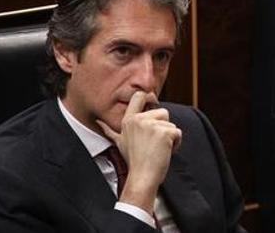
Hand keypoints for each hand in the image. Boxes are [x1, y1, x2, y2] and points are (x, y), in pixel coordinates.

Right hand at [97, 91, 181, 209]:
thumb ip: (109, 130)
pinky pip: (177, 133)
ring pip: (171, 123)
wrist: (142, 177)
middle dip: (163, 127)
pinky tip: (164, 152)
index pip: (139, 96)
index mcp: (128, 120)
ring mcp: (151, 125)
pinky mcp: (164, 132)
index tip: (152, 101)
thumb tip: (97, 122)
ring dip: (169, 137)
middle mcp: (138, 120)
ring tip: (156, 148)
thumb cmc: (134, 161)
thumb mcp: (119, 142)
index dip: (148, 97)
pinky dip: (175, 143)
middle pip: (162, 112)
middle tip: (152, 143)